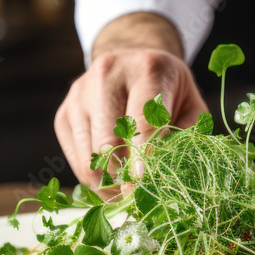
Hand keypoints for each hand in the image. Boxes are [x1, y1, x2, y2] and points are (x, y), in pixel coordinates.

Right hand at [54, 13, 207, 190]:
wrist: (131, 61)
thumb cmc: (167, 90)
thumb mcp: (191, 105)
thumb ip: (186, 136)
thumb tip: (165, 172)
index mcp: (146, 70)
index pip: (142, 120)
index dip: (143, 156)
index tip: (145, 182)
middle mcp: (106, 77)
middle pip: (108, 142)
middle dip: (123, 175)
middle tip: (137, 193)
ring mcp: (79, 96)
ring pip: (89, 156)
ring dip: (108, 182)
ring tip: (125, 189)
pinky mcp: (63, 114)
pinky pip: (76, 159)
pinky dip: (93, 178)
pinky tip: (110, 178)